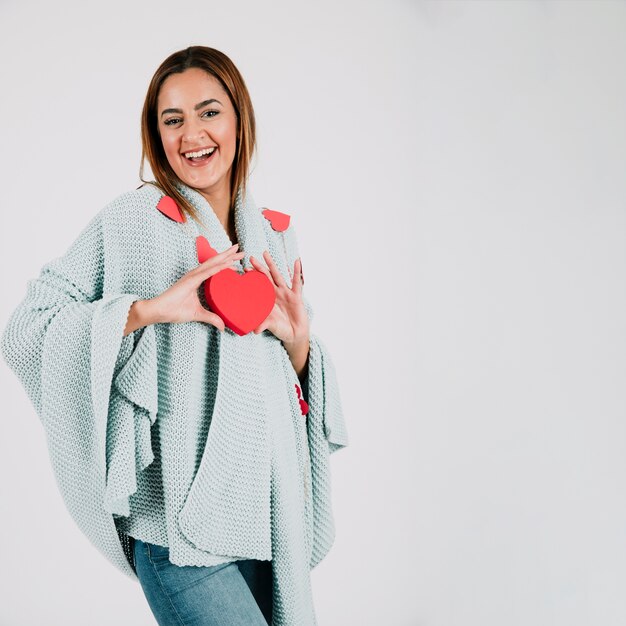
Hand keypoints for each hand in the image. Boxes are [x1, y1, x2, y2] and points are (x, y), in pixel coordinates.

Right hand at [124, 244, 243, 334]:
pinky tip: (227, 264)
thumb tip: (222, 326)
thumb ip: (212, 318)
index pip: (214, 268)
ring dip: (225, 257)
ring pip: (212, 263)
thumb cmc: (174, 310)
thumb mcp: (199, 314)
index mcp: (197, 279)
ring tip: (236, 251)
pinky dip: (217, 268)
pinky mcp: (189, 281)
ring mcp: (192, 276)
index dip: (226, 262)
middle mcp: (195, 274)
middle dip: (228, 255)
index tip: (237, 259)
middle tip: (241, 250)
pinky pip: (206, 273)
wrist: (159, 311)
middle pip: (215, 262)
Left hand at [246, 250, 308, 344]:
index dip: (252, 278)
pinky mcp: (296, 296)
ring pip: (277, 275)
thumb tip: (255, 330)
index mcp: (267, 300)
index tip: (244, 270)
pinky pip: (297, 282)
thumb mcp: (271, 326)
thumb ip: (263, 325)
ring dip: (271, 264)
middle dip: (258, 267)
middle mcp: (275, 294)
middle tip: (250, 257)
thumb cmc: (281, 329)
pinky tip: (297, 261)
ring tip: (265, 253)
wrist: (295, 334)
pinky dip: (297, 271)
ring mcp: (285, 293)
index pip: (258, 286)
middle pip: (265, 277)